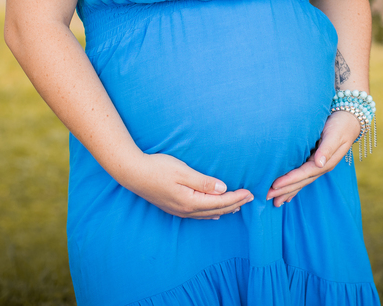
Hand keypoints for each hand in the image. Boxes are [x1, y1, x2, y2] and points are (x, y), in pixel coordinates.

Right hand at [115, 152, 252, 218]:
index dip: (236, 198)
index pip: (220, 202)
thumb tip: (223, 189)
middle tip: (250, 198)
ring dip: (224, 210)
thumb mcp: (183, 172)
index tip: (250, 193)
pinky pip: (198, 214)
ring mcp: (179, 210)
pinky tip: (214, 213)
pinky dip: (210, 213)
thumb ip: (204, 182)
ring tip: (238, 206)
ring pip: (207, 214)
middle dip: (234, 204)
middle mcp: (186, 210)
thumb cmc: (157, 168)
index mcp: (190, 201)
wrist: (133, 173)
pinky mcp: (174, 207)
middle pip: (216, 210)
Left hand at [266, 110, 360, 206]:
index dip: (290, 180)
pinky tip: (288, 195)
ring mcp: (319, 166)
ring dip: (288, 191)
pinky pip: (303, 177)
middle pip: (301, 181)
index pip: (304, 174)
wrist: (349, 120)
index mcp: (325, 162)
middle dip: (284, 190)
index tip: (274, 185)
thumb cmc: (340, 125)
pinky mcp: (315, 161)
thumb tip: (319, 163)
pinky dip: (295, 186)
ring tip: (275, 201)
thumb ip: (327, 149)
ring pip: (302, 182)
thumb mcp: (335, 134)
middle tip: (266, 196)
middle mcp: (321, 166)